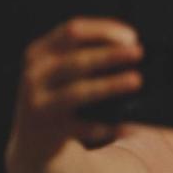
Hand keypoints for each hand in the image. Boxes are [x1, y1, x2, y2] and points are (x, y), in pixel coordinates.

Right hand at [14, 17, 142, 148]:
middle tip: (139, 52)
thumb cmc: (60, 97)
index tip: (132, 36)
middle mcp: (35, 74)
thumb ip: (87, 58)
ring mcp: (38, 103)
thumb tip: (133, 53)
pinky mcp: (48, 130)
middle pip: (77, 60)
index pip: (72, 31)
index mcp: (40, 52)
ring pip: (78, 92)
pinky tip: (124, 127)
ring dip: (110, 85)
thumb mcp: (61, 72)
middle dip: (110, 55)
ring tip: (136, 80)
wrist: (34, 141)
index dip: (103, 30)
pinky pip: (81, 127)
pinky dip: (103, 126)